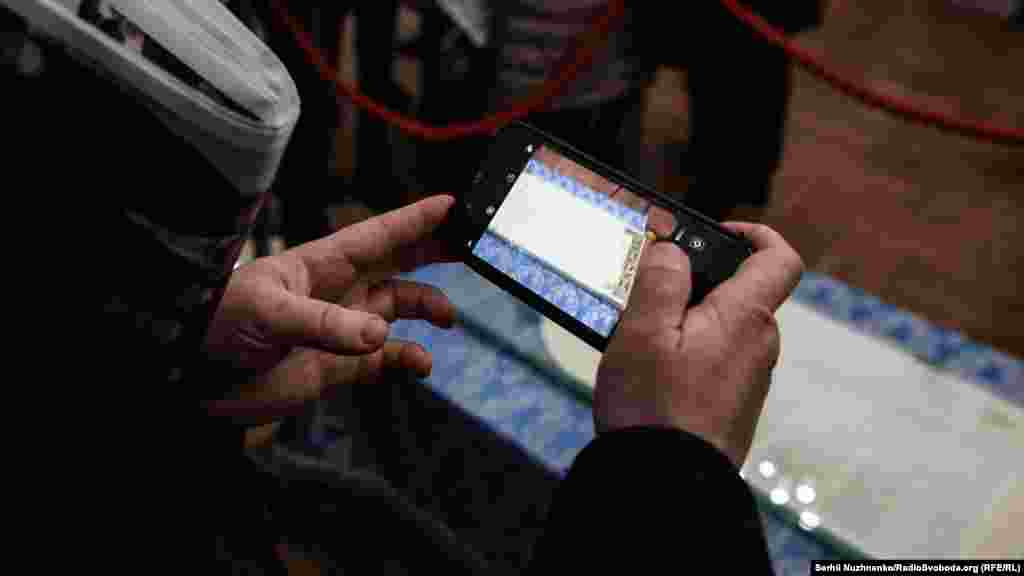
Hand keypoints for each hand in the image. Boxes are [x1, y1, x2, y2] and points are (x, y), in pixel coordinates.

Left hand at [202, 195, 458, 424]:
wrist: (189, 382)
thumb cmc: (213, 328)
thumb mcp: (267, 313)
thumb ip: (324, 323)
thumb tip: (379, 333)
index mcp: (322, 264)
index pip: (379, 234)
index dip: (417, 219)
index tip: (454, 205)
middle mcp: (338, 291)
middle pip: (400, 262)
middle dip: (437, 253)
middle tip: (475, 248)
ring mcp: (340, 328)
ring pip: (399, 309)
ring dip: (427, 309)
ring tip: (447, 318)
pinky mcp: (337, 366)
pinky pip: (385, 359)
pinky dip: (407, 360)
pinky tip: (419, 364)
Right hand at [594, 223, 803, 466]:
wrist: (667, 483)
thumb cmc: (654, 408)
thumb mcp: (643, 331)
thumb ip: (661, 279)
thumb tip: (674, 250)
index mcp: (746, 318)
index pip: (779, 257)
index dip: (754, 233)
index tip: (715, 234)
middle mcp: (758, 345)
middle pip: (738, 291)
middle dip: (694, 282)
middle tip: (646, 290)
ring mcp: (748, 378)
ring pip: (721, 327)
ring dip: (683, 321)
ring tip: (637, 336)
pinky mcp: (732, 403)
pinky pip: (714, 359)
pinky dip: (685, 352)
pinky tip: (649, 369)